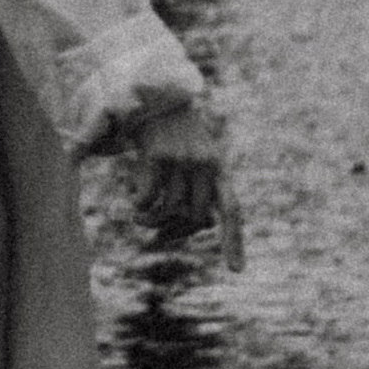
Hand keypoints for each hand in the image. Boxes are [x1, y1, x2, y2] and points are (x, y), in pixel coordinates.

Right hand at [139, 98, 242, 270]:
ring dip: (151, 221)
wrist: (153, 97)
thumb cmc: (173, 135)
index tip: (236, 270)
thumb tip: (205, 225)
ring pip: (170, 210)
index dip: (234, 241)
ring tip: (139, 218)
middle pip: (195, 218)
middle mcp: (206, 166)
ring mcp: (183, 162)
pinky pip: (149, 199)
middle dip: (175, 231)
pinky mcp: (159, 158)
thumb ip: (200, 191)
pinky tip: (132, 202)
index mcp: (218, 169)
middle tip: (157, 235)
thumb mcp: (193, 161)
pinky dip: (139, 207)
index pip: (231, 210)